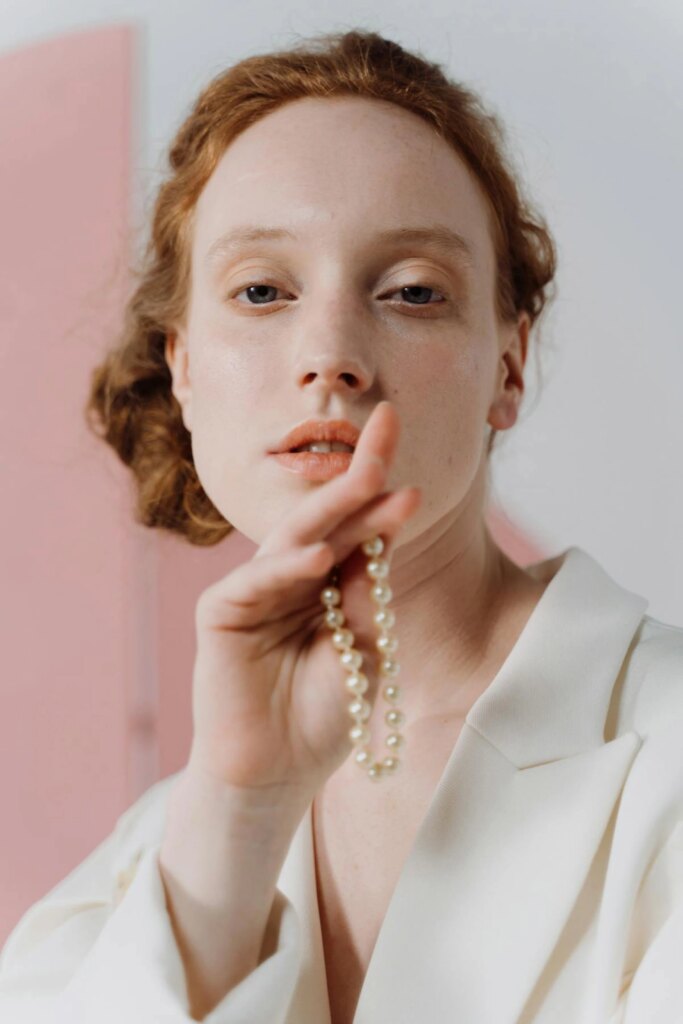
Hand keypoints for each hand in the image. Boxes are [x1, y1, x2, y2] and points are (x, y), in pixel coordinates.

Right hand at [186, 400, 421, 803]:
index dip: (380, 487)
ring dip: (331, 512)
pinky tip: (318, 555)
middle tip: (389, 432)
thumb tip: (386, 525)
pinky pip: (254, 583)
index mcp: (327, 582)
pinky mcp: (222, 614)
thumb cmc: (322, 714)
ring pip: (293, 540)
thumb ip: (367, 592)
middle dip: (358, 476)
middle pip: (325, 517)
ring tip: (370, 481)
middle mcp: (291, 576)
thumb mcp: (362, 647)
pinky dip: (284, 569)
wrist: (279, 773)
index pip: (356, 526)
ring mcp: (254, 591)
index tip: (413, 449)